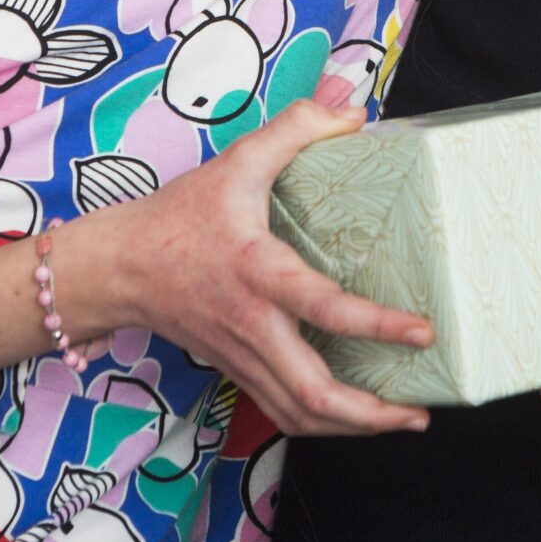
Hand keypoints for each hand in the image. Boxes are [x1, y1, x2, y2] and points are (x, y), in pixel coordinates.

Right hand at [71, 98, 435, 438]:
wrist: (118, 267)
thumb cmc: (178, 217)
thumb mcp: (236, 161)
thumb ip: (295, 128)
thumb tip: (353, 113)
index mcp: (259, 274)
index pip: (325, 309)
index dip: (378, 325)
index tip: (422, 331)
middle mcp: (253, 327)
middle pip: (313, 394)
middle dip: (371, 414)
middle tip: (420, 414)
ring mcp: (243, 357)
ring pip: (299, 415)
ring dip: (352, 428)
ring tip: (401, 420)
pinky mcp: (236, 370)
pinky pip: (282, 411)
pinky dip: (321, 422)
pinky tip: (352, 416)